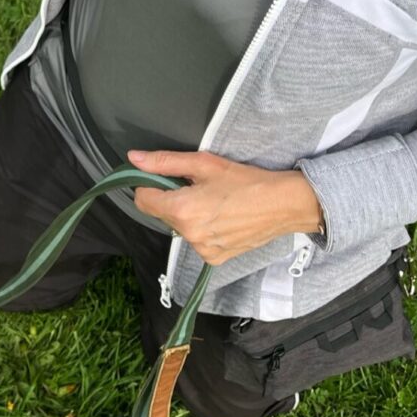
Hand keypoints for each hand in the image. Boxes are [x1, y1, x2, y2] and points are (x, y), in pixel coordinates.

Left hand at [126, 149, 323, 266]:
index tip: (164, 177)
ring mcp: (201, 249)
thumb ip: (165, 162)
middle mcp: (188, 234)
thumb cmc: (246, 180)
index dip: (148, 185)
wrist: (283, 205)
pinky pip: (196, 241)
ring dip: (187, 215)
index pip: (142, 200)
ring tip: (213, 202)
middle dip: (171, 199)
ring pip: (179, 227)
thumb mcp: (204, 164)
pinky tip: (221, 218)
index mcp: (181, 210)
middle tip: (197, 187)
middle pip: (161, 213)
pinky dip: (202, 229)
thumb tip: (134, 159)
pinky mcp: (214, 258)